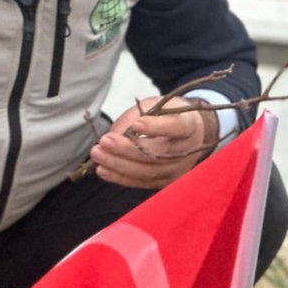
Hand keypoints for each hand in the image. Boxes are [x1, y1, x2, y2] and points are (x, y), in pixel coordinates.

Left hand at [89, 96, 219, 188]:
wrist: (190, 135)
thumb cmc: (168, 115)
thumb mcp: (155, 105)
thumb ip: (135, 115)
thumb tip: (113, 135)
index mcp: (189, 126)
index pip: (175, 127)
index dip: (156, 127)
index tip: (136, 124)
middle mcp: (187, 150)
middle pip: (157, 154)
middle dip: (127, 149)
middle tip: (104, 141)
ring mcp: (178, 170)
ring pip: (147, 172)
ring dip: (119, 165)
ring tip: (98, 155)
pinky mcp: (166, 182)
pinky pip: (142, 183)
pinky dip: (120, 177)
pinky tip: (103, 170)